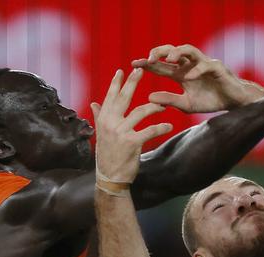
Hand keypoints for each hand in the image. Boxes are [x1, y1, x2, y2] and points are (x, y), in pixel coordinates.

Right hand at [92, 68, 171, 183]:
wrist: (110, 178)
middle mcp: (110, 123)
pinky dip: (161, 127)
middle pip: (124, 98)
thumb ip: (99, 117)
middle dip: (132, 83)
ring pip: (140, 112)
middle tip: (141, 71)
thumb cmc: (108, 156)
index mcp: (104, 120)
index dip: (116, 83)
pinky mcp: (132, 143)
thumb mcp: (102, 135)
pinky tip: (169, 126)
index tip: (122, 70)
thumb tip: (94, 103)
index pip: (110, 97)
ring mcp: (120, 132)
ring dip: (154, 107)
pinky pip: (149, 130)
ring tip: (163, 106)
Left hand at [132, 44, 256, 112]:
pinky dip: (196, 70)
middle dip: (159, 52)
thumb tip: (148, 97)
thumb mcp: (186, 104)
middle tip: (148, 58)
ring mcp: (204, 64)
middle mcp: (190, 65)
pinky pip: (205, 65)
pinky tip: (188, 77)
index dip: (148, 63)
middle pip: (172, 51)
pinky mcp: (217, 67)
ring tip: (167, 59)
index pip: (161, 65)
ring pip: (188, 50)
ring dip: (177, 52)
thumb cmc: (211, 101)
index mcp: (181, 73)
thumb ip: (169, 100)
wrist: (234, 103)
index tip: (134, 64)